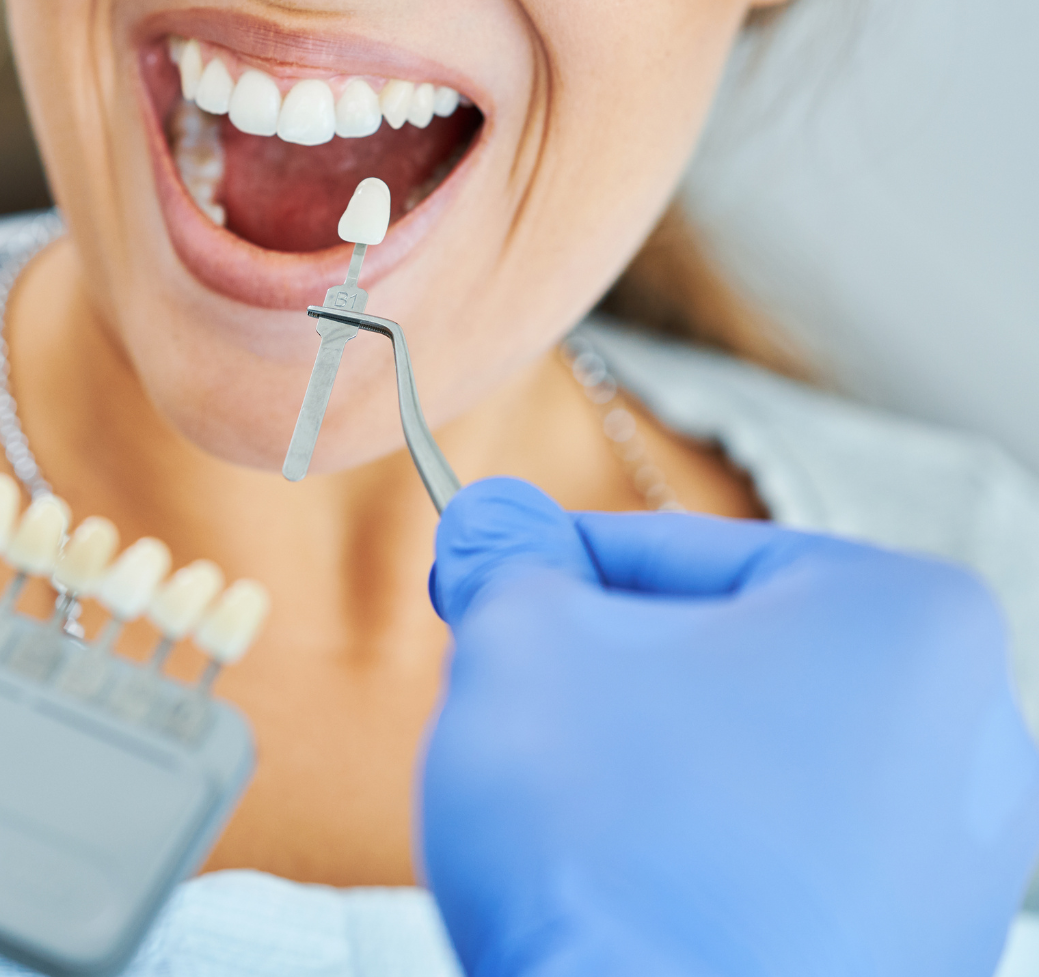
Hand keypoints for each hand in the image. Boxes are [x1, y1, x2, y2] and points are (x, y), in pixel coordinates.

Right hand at [420, 477, 1038, 976]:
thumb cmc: (608, 840)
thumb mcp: (518, 647)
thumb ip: (506, 565)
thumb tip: (488, 524)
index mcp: (908, 617)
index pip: (684, 551)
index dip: (554, 566)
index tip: (480, 582)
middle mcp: (975, 733)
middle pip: (730, 659)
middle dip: (609, 674)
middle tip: (512, 698)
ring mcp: (961, 866)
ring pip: (752, 765)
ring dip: (648, 766)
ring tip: (562, 812)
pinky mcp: (914, 962)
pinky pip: (777, 867)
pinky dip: (693, 860)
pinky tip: (619, 892)